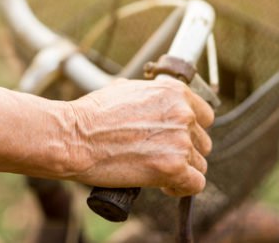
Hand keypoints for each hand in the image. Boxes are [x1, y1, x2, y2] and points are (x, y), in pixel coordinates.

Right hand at [66, 77, 213, 196]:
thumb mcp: (124, 90)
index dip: (190, 130)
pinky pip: (195, 184)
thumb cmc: (92, 116)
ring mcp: (180, 141)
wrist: (74, 137)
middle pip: (202, 141)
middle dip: (185, 150)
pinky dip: (181, 188)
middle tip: (160, 155)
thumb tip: (158, 106)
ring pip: (199, 164)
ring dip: (181, 169)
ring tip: (157, 171)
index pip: (203, 115)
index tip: (177, 138)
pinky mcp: (173, 167)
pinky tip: (164, 185)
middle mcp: (182, 114)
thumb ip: (151, 97)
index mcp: (174, 92)